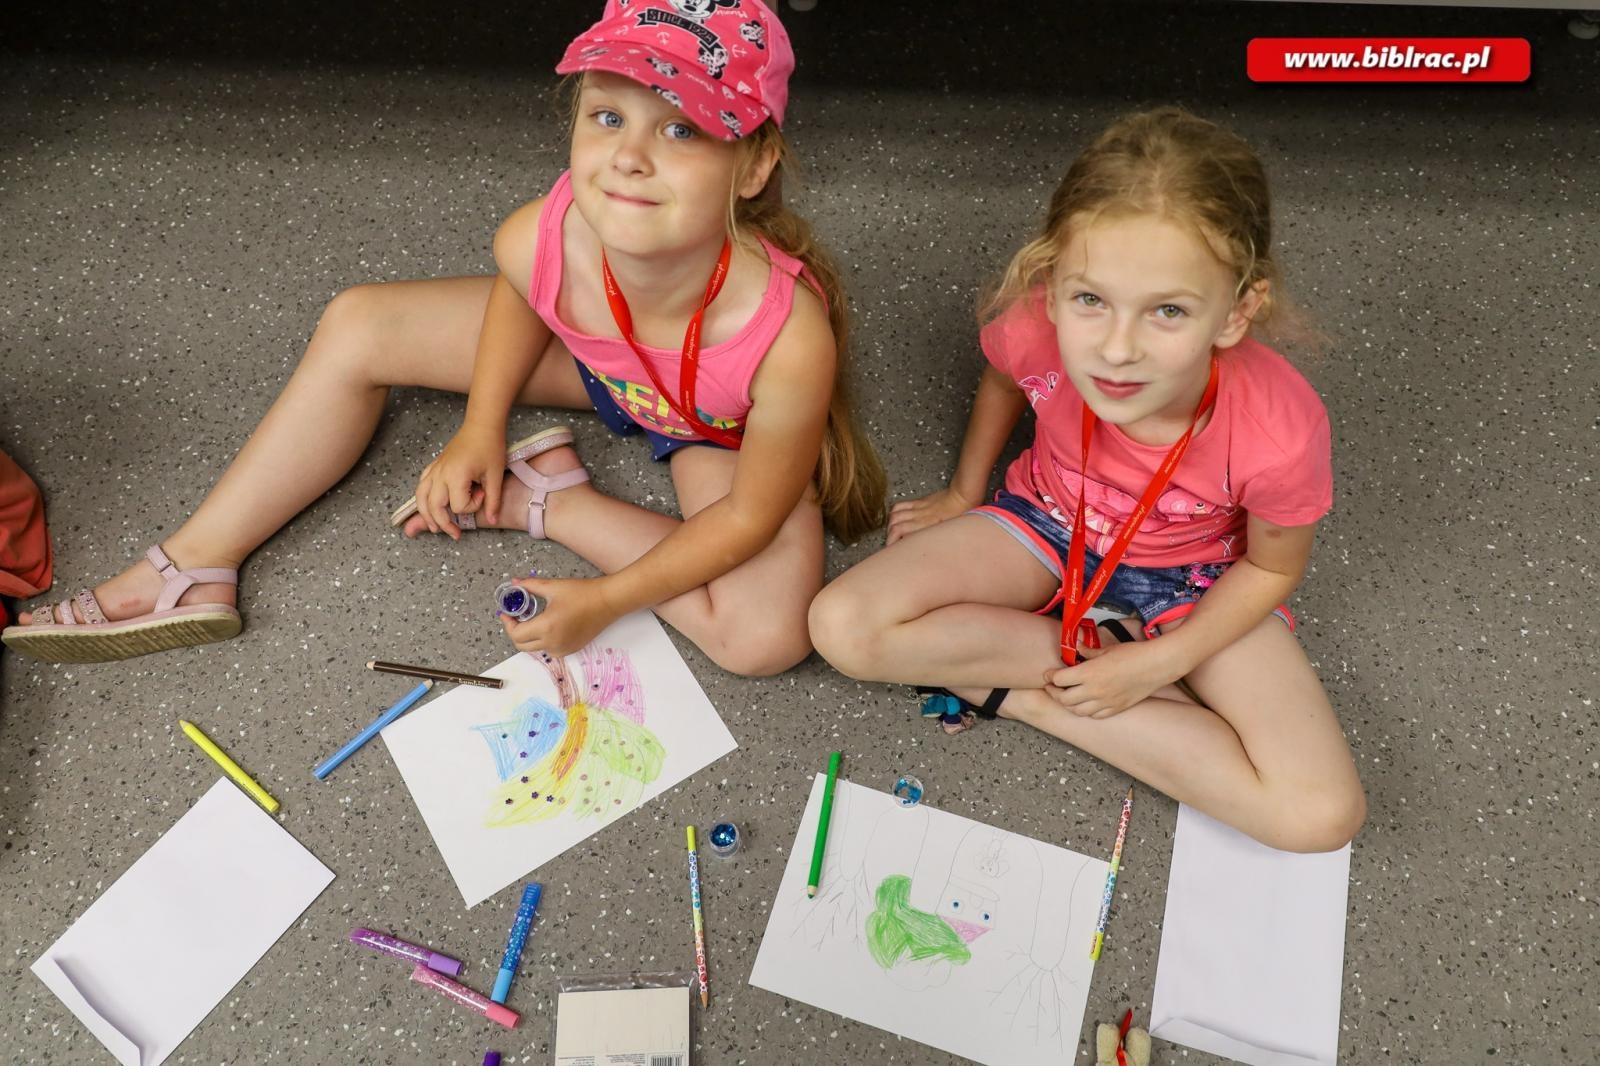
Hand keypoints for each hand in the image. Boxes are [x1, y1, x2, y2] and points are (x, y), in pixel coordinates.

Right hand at [413, 422, 506, 538]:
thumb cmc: (490, 447)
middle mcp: (440, 473)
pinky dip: (422, 497)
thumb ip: (493, 500)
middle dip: (443, 524)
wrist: (482, 425)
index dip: (472, 506)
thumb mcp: (495, 475)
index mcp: (456, 476)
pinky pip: (422, 484)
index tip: (482, 495)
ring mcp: (435, 469)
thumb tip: (493, 520)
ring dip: (426, 514)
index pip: (458, 505)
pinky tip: (428, 504)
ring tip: (434, 527)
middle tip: (455, 534)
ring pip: (421, 497)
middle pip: (434, 506)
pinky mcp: (434, 465)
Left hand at [499, 576, 620, 657]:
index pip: (516, 634)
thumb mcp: (552, 586)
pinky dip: (542, 641)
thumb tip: (514, 583)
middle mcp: (553, 643)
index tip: (507, 613)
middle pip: (522, 645)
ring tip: (532, 620)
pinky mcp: (571, 649)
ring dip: (529, 637)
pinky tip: (547, 626)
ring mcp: (563, 649)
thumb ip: (530, 585)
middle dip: (515, 632)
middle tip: (516, 617)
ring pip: (535, 649)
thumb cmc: (583, 593)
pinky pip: (549, 650)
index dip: (507, 623)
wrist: (608, 602)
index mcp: (546, 627)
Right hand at [886, 486, 980, 544]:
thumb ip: (938, 544)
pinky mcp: (919, 502)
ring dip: (889, 525)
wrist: (963, 495)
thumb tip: (930, 554)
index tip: (892, 552)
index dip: (892, 543)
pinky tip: (895, 519)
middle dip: (888, 537)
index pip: (900, 533)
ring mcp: (918, 509)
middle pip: (894, 525)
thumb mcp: (951, 535)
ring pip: (894, 515)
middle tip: (891, 546)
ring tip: (891, 534)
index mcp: (927, 526)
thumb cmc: (962, 514)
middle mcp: (920, 517)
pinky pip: (900, 505)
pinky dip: (893, 513)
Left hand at [1042, 639, 1174, 719]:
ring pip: (1077, 711)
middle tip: (1053, 687)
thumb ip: (1087, 651)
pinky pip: (1095, 715)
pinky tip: (1086, 704)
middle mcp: (1094, 691)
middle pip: (1064, 698)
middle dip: (1054, 692)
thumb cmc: (1133, 653)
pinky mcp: (1117, 708)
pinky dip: (1086, 711)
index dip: (1050, 677)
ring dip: (1068, 704)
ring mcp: (1106, 702)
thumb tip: (1075, 646)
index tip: (1048, 675)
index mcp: (1089, 673)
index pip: (1059, 679)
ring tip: (1067, 697)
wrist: (1156, 665)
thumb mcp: (1106, 649)